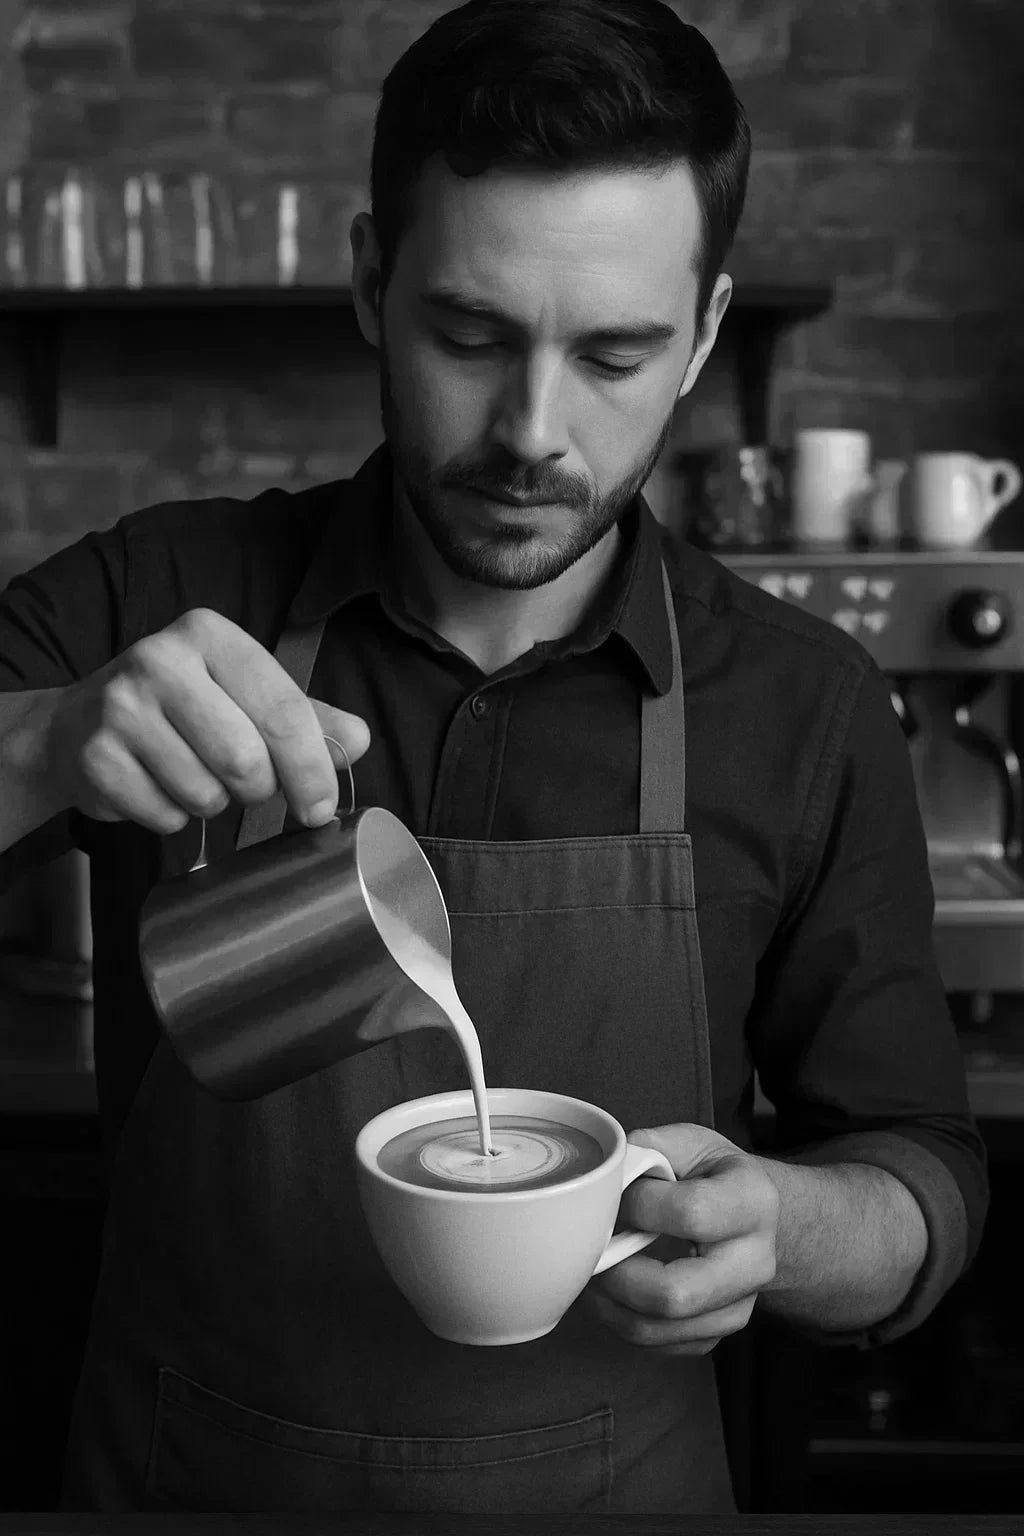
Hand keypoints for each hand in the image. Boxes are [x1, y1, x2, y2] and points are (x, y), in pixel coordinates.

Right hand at [44, 607, 370, 834]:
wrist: (77, 726)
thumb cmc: (180, 709)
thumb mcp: (244, 696)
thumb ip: (306, 718)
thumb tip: (358, 740)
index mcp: (210, 635)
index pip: (284, 711)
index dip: (312, 769)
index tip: (321, 807)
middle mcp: (160, 659)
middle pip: (245, 759)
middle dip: (258, 790)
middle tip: (248, 786)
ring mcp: (120, 707)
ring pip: (205, 793)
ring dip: (213, 803)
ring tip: (193, 776)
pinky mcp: (95, 757)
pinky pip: (164, 816)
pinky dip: (172, 817)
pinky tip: (157, 787)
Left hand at [582, 1123, 778, 1355]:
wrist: (752, 1214)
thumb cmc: (712, 1173)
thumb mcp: (689, 1143)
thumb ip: (648, 1148)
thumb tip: (605, 1176)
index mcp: (753, 1200)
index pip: (691, 1213)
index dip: (640, 1205)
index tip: (616, 1196)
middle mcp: (756, 1261)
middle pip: (675, 1293)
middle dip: (617, 1276)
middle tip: (591, 1252)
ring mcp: (740, 1304)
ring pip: (660, 1328)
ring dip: (609, 1305)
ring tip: (589, 1274)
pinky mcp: (719, 1331)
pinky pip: (661, 1344)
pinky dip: (622, 1322)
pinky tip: (610, 1293)